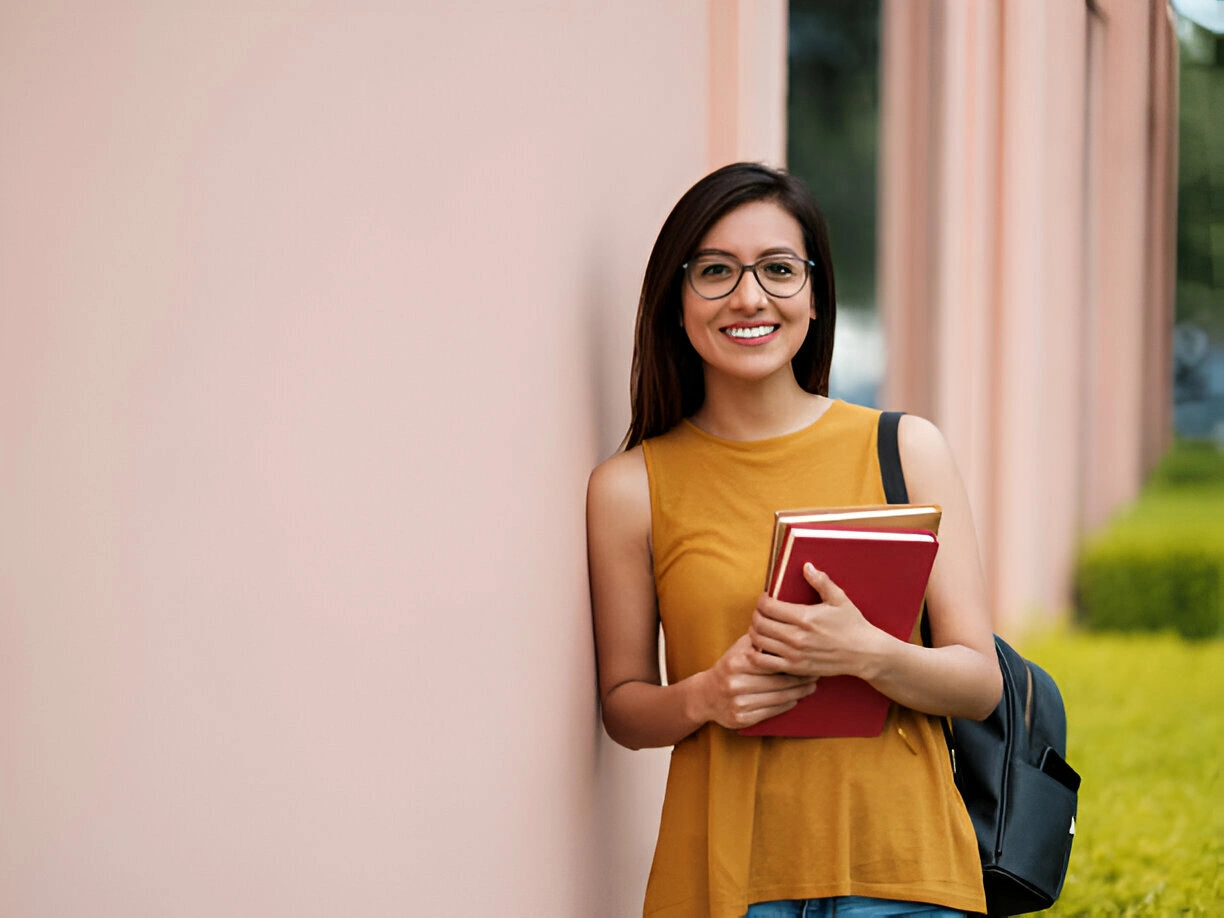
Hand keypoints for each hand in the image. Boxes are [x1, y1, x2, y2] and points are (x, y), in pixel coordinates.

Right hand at [692, 634, 817, 729]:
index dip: (792, 661)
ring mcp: (738, 703)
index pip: (772, 662)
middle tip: (816, 674)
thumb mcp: (738, 649)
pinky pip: (771, 711)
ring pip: (777, 698)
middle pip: (778, 682)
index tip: (808, 658)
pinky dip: (786, 705)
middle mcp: (735, 684)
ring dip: (798, 693)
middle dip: (800, 679)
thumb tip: (784, 627)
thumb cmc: (729, 667)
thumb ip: (759, 640)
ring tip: (811, 686)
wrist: (706, 695)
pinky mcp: (742, 719)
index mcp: (736, 663)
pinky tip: (796, 698)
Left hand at [747, 562, 889, 678]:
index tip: (766, 599)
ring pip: (758, 642)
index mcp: (804, 617)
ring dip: (754, 632)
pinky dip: (756, 655)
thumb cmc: (853, 625)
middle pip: (759, 623)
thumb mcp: (839, 599)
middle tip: (761, 612)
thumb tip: (806, 566)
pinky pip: (764, 663)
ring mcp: (794, 654)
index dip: (762, 600)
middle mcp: (796, 636)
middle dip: (756, 615)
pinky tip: (760, 648)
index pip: (768, 606)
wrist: (865, 654)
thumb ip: (821, 581)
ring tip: (761, 628)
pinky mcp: (795, 668)